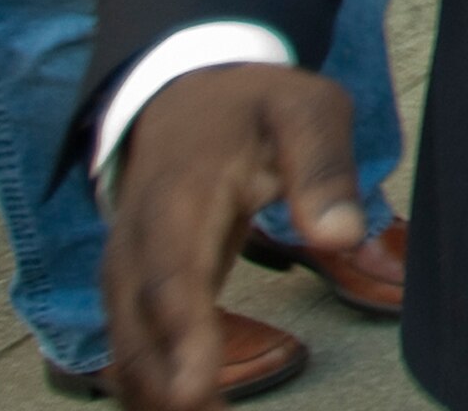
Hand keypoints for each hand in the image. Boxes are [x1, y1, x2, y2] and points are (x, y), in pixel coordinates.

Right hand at [102, 65, 361, 410]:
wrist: (188, 88)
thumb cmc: (256, 105)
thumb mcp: (307, 110)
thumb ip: (323, 168)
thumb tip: (342, 236)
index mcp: (180, 194)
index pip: (172, 273)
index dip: (181, 334)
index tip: (196, 388)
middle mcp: (138, 236)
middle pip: (135, 323)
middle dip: (163, 383)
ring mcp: (127, 261)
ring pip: (125, 340)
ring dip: (155, 391)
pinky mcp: (134, 281)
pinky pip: (131, 340)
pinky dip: (151, 380)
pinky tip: (189, 410)